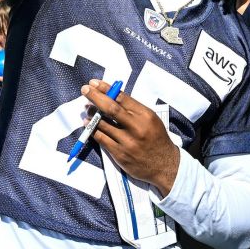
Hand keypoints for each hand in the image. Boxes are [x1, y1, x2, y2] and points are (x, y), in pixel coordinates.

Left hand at [82, 79, 180, 195]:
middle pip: (111, 108)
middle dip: (95, 97)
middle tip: (85, 89)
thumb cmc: (156, 138)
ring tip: (87, 108)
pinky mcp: (120, 154)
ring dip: (92, 114)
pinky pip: (101, 139)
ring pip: (103, 124)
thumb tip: (111, 95)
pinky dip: (93, 129)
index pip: (122, 98)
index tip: (95, 83)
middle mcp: (137, 128)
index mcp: (145, 115)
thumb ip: (133, 109)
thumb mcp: (150, 119)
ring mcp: (127, 142)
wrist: (164, 165)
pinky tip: (88, 124)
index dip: (107, 89)